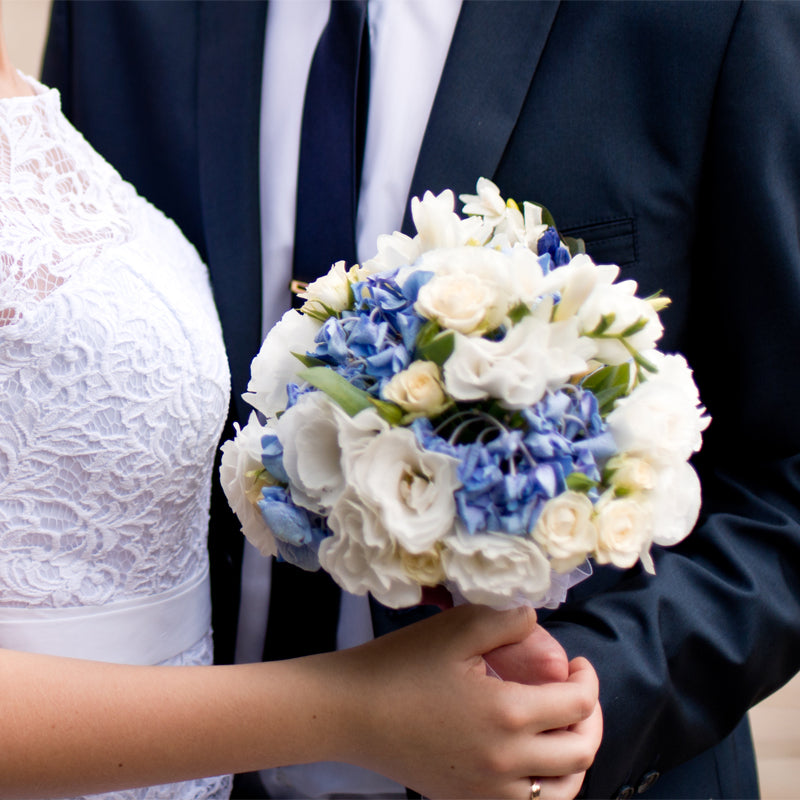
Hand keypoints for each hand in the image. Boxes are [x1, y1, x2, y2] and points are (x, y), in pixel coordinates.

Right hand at [330, 604, 602, 798]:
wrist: (353, 712)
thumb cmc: (402, 665)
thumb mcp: (456, 628)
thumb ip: (506, 619)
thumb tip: (537, 618)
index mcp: (508, 714)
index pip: (578, 705)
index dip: (588, 680)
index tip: (579, 663)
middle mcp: (506, 761)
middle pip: (581, 752)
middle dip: (591, 719)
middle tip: (577, 693)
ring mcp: (488, 790)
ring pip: (562, 791)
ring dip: (576, 759)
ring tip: (564, 730)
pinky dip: (546, 788)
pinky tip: (535, 763)